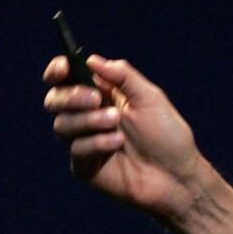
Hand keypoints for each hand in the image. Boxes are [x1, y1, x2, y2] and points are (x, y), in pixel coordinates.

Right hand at [43, 54, 203, 217]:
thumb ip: (123, 77)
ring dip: (90, 121)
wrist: (176, 174)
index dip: (58, 71)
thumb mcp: (150, 98)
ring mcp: (84, 141)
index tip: (63, 68)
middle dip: (71, 97)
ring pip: (62, 124)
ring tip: (117, 124)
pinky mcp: (84, 165)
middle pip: (55, 100)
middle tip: (95, 100)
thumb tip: (91, 59)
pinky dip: (97, 143)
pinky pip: (76, 149)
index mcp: (104, 95)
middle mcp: (89, 116)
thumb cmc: (167, 134)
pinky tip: (118, 144)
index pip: (68, 78)